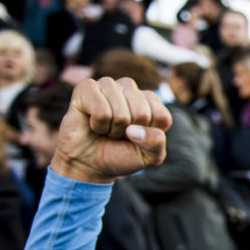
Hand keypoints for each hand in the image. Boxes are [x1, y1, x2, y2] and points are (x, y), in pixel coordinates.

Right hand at [51, 77, 171, 183]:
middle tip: (118, 134)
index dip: (149, 135)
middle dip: (130, 132)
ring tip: (106, 128)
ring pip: (121, 113)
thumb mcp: (149, 156)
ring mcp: (108, 85)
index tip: (138, 137)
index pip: (162, 117)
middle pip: (142, 114)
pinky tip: (93, 123)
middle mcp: (130, 88)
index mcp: (150, 101)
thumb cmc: (121, 155)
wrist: (89, 163)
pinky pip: (101, 112)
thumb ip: (156, 142)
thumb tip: (134, 129)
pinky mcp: (86, 88)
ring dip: (113, 129)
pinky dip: (98, 125)